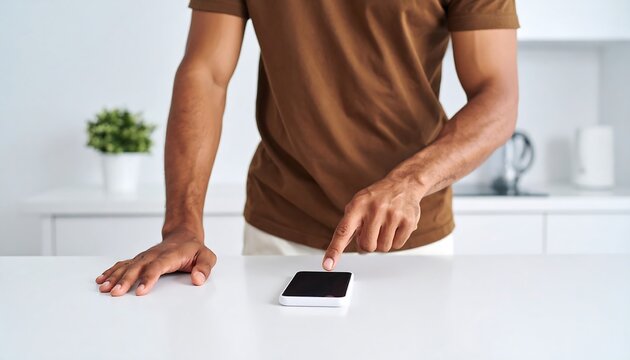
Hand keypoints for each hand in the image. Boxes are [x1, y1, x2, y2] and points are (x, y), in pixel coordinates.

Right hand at [95, 228, 215, 295]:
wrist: (183, 235)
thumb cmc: (194, 249)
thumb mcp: (207, 256)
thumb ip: (204, 268)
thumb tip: (198, 279)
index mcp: (171, 255)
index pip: (158, 266)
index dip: (148, 278)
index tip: (139, 291)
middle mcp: (154, 255)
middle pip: (138, 267)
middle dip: (125, 280)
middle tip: (115, 292)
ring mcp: (145, 256)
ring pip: (128, 266)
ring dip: (115, 276)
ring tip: (104, 288)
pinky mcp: (139, 259)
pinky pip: (123, 264)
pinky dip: (112, 271)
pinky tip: (101, 279)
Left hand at [322, 176, 422, 270]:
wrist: (403, 184)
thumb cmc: (377, 198)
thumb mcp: (358, 205)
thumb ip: (348, 226)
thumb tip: (337, 251)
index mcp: (357, 206)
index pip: (342, 231)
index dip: (334, 250)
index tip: (328, 265)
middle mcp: (374, 209)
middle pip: (366, 246)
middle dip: (369, 242)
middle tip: (372, 230)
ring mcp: (392, 215)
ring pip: (382, 248)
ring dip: (382, 242)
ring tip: (385, 226)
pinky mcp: (408, 221)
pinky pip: (397, 245)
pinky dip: (395, 240)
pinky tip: (395, 226)